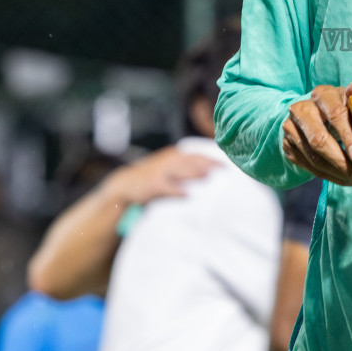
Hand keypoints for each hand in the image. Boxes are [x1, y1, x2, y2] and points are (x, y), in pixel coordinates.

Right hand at [104, 146, 218, 206]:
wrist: (125, 185)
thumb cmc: (154, 178)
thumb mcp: (170, 169)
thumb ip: (187, 168)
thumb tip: (210, 172)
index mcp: (174, 156)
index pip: (196, 155)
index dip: (211, 158)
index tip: (226, 164)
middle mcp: (168, 161)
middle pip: (190, 161)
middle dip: (206, 163)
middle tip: (222, 169)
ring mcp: (160, 172)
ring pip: (180, 170)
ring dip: (194, 173)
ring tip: (208, 176)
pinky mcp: (152, 185)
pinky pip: (166, 187)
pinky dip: (176, 191)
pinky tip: (187, 195)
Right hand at [282, 82, 351, 185]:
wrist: (314, 112)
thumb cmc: (341, 107)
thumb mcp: (350, 100)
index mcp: (322, 94)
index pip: (335, 114)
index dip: (347, 136)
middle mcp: (303, 109)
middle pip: (319, 139)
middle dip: (341, 162)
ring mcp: (292, 127)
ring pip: (313, 157)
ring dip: (336, 173)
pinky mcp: (288, 144)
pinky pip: (307, 166)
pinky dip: (328, 175)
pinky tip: (343, 179)